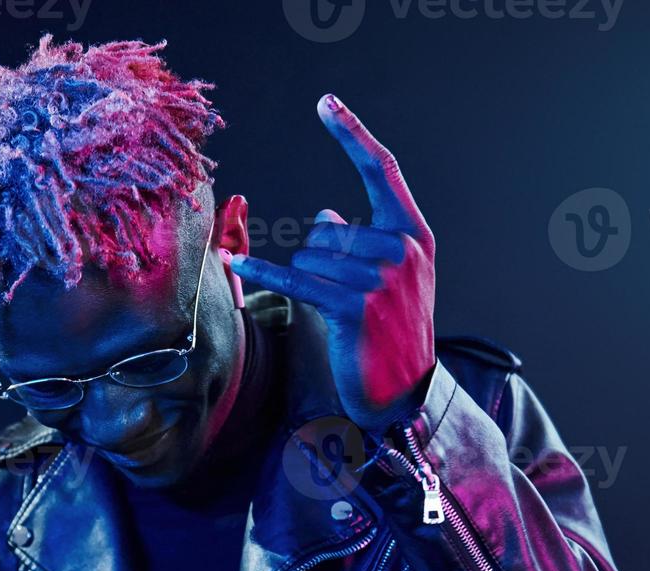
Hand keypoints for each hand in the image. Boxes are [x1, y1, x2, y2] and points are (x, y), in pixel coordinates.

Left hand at [230, 94, 435, 434]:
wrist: (404, 389)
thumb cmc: (390, 329)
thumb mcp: (386, 277)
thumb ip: (361, 240)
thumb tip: (326, 215)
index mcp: (414, 234)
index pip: (381, 170)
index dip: (352, 133)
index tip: (326, 101)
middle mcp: (401, 250)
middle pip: (326, 228)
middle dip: (319, 257)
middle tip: (342, 295)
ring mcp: (381, 279)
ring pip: (310, 255)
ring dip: (308, 279)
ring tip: (336, 310)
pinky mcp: (354, 307)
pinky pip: (296, 280)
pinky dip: (263, 274)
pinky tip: (235, 265)